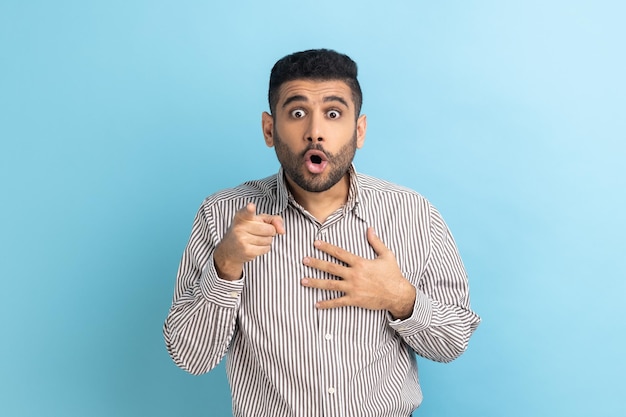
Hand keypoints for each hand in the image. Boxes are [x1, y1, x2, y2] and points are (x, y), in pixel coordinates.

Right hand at [214, 203, 284, 280]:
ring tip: (256, 239)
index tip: (251, 207)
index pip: (246, 212)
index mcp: (242, 216)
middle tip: (260, 232)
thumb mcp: (258, 220)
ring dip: (267, 240)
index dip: (249, 209)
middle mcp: (240, 227)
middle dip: (270, 231)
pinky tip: (255, 246)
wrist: (230, 249)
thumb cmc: (248, 231)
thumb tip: (282, 230)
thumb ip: (273, 219)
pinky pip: (266, 249)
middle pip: (269, 229)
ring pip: (268, 240)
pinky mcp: (246, 251)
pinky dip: (264, 248)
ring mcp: (242, 240)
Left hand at [301, 227, 415, 318]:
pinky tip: (316, 304)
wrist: (397, 294)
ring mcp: (353, 288)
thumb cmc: (392, 274)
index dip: (327, 247)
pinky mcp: (354, 300)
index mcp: (360, 263)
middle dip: (316, 263)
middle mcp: (354, 275)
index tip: (315, 243)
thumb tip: (370, 228)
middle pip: (331, 268)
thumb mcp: (386, 255)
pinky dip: (327, 303)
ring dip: (316, 282)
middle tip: (304, 260)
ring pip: (330, 285)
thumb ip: (376, 242)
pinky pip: (338, 302)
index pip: (339, 253)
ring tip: (303, 281)